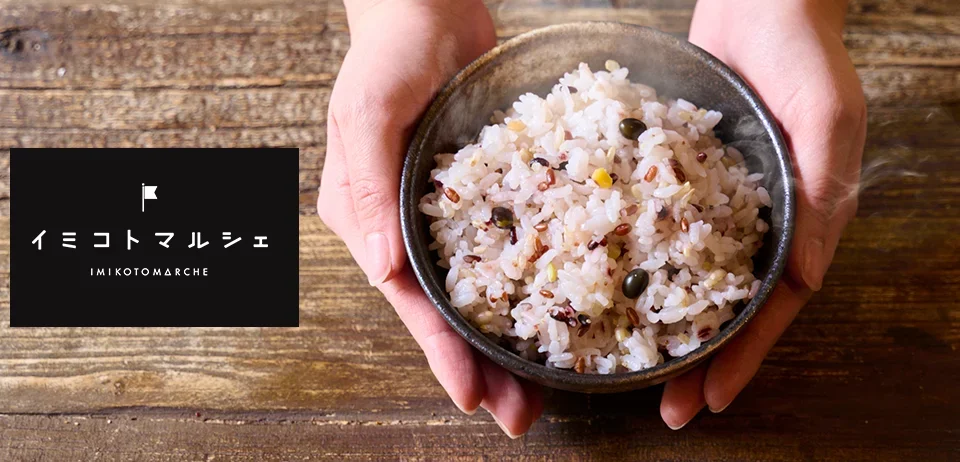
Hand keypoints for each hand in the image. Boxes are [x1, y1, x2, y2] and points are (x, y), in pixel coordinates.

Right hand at [318, 0, 543, 436]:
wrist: (426, 6)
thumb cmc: (388, 52)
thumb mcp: (368, 111)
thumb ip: (369, 188)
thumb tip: (380, 271)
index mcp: (365, 218)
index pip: (408, 299)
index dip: (440, 351)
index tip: (473, 397)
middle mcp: (402, 226)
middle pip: (445, 310)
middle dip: (481, 364)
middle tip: (520, 414)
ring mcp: (445, 213)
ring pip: (480, 290)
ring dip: (509, 338)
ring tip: (544, 387)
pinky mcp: (485, 194)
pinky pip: (509, 247)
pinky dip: (531, 284)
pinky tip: (561, 311)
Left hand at [660, 0, 866, 427]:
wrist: (761, 1)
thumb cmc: (806, 55)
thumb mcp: (828, 120)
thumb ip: (821, 194)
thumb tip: (802, 277)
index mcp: (800, 221)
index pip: (774, 306)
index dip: (744, 357)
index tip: (710, 399)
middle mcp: (758, 221)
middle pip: (727, 306)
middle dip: (701, 360)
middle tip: (667, 408)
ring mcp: (716, 202)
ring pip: (688, 275)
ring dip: (664, 322)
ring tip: (632, 367)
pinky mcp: (679, 175)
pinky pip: (659, 226)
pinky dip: (637, 258)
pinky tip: (604, 284)